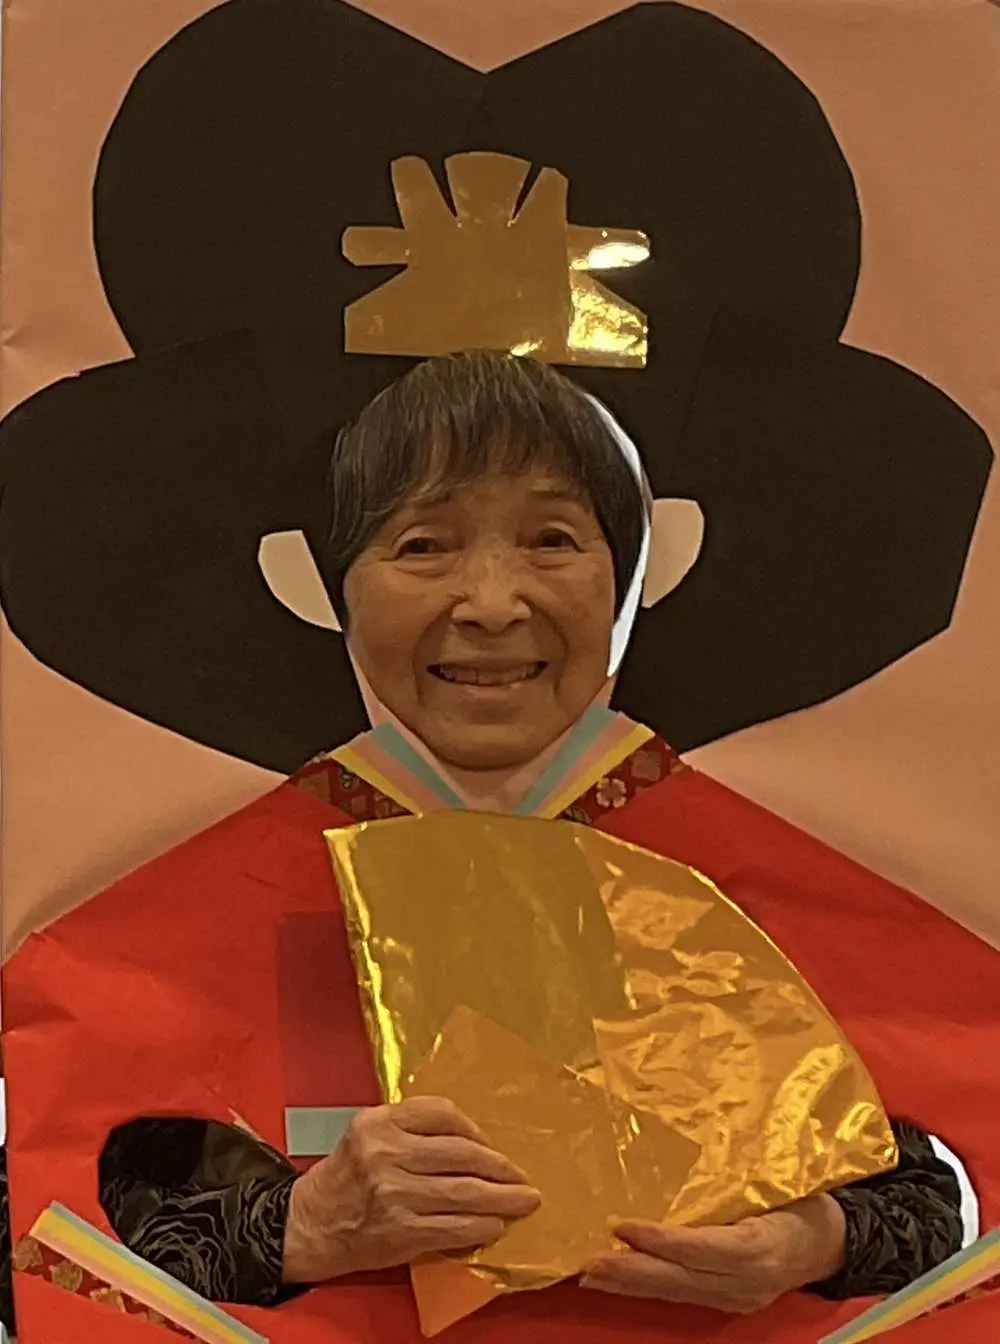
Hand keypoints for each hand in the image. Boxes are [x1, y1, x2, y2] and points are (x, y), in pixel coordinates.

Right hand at [282, 1097, 539, 1283]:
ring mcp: (395, 1194)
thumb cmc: (347, 1176)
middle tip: (522, 1175)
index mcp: (380, 1122)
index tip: (492, 1144)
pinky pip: (454, 1228)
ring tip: (522, 1200)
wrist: (312, 1223)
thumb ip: (411, 1125)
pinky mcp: (401, 1231)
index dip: (475, 1130)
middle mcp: (387, 1154)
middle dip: (500, 1167)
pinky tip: (495, 1226)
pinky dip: (481, 1227)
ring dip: (501, 1199)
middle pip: (461, 1154)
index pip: (443, 1114)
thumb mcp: (369, 1132)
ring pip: (464, 1192)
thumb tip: (471, 1137)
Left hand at [581, 1194, 846, 1314]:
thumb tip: (687, 1138)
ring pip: (675, 1291)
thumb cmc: (802, 1197)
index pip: (702, 1248)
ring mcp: (736, 1297)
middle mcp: (746, 1281)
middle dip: (631, 1272)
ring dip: (629, 1283)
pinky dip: (645, 1286)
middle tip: (588, 1262)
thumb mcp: (778, 1181)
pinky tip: (616, 1281)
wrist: (831, 1243)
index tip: (620, 1226)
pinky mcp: (726, 1302)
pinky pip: (680, 1293)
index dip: (660, 1239)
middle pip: (681, 1278)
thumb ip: (736, 1177)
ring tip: (589, 1273)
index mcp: (760, 1246)